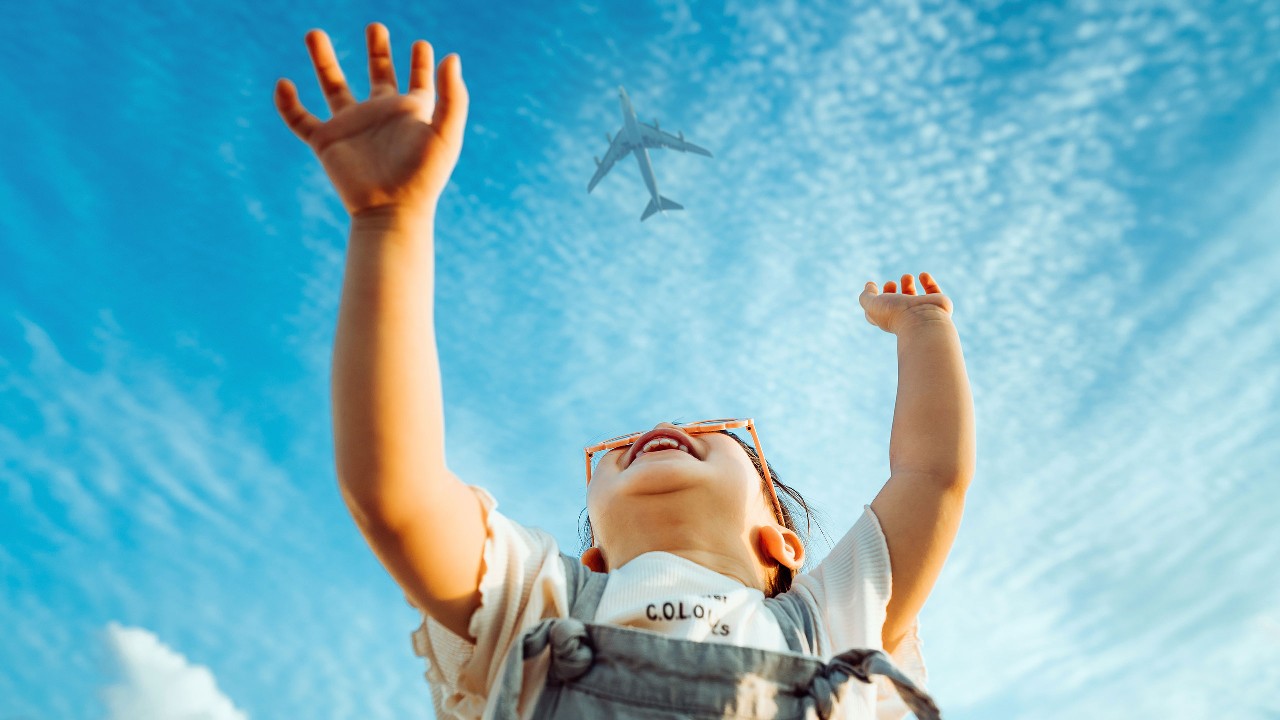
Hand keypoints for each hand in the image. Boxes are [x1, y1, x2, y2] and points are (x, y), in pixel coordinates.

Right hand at [274, 23, 467, 217]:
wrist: (392, 210)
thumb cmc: (423, 177)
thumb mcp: (445, 133)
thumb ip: (452, 95)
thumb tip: (451, 56)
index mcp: (410, 113)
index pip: (418, 81)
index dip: (421, 63)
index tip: (422, 45)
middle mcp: (380, 116)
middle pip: (378, 74)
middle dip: (378, 51)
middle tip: (376, 27)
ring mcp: (352, 127)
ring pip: (333, 86)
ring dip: (323, 60)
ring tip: (314, 33)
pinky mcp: (327, 142)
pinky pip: (299, 119)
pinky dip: (287, 103)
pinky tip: (284, 84)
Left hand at [859, 273, 953, 333]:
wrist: (923, 321)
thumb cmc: (896, 314)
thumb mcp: (872, 305)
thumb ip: (866, 296)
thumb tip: (869, 285)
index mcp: (889, 319)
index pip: (878, 312)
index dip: (873, 300)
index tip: (872, 286)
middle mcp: (906, 316)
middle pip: (896, 303)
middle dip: (891, 290)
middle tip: (890, 283)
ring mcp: (923, 311)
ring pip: (914, 297)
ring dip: (908, 284)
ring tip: (906, 277)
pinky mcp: (938, 305)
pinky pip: (934, 291)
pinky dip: (929, 282)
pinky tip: (922, 275)